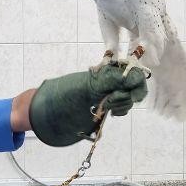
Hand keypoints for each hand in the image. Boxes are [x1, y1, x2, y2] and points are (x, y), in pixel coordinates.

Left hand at [29, 63, 147, 145]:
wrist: (49, 108)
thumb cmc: (65, 94)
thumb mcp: (89, 85)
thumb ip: (111, 80)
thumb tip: (135, 76)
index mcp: (107, 71)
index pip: (134, 74)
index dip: (136, 85)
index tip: (130, 96)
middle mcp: (110, 80)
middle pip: (135, 87)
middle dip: (125, 97)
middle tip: (109, 103)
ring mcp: (109, 92)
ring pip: (128, 98)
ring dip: (121, 105)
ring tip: (105, 108)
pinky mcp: (106, 105)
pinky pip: (122, 108)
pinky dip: (119, 111)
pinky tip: (110, 114)